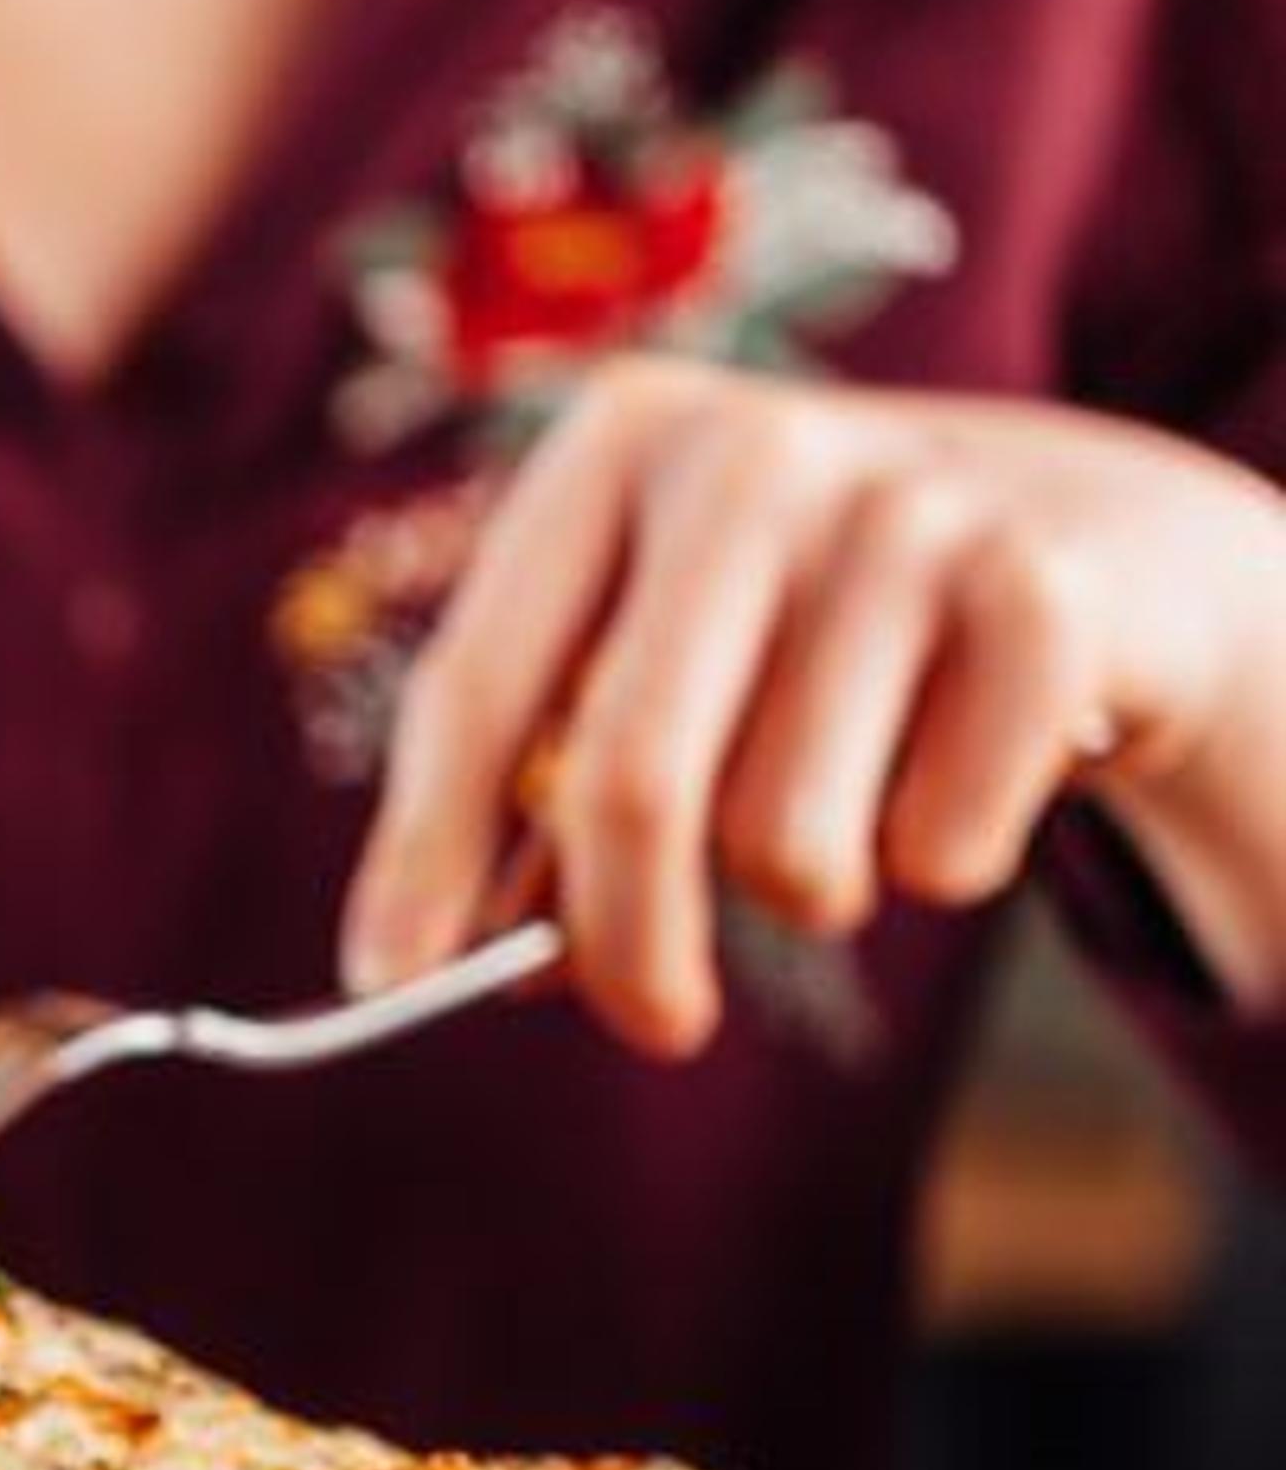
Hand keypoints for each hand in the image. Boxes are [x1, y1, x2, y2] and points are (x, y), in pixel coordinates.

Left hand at [343, 356, 1285, 1056]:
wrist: (1083, 541)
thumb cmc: (799, 629)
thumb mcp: (656, 663)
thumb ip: (538, 798)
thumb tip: (431, 959)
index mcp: (616, 446)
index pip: (478, 684)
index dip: (422, 849)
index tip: (385, 979)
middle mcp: (751, 455)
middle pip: (630, 781)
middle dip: (622, 942)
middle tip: (651, 1023)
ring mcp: (907, 513)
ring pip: (788, 842)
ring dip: (805, 889)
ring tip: (839, 804)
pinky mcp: (1046, 596)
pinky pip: (940, 848)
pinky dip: (939, 862)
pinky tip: (957, 771)